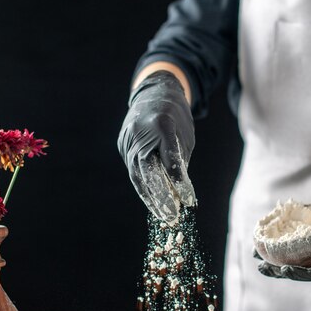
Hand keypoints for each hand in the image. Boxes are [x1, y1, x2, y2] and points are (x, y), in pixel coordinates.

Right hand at [118, 70, 195, 224]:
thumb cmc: (175, 117)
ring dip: (151, 198)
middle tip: (172, 216)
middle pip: (148, 170)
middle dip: (161, 196)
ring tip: (163, 216)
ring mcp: (128, 139)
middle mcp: (141, 132)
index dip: (179, 181)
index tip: (188, 201)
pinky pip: (133, 170)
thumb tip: (180, 192)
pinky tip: (154, 202)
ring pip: (137, 174)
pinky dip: (144, 187)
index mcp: (162, 124)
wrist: (153, 93)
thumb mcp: (185, 136)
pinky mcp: (122, 145)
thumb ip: (180, 161)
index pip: (170, 158)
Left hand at [256, 170, 310, 281]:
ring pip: (290, 254)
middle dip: (277, 269)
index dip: (298, 275)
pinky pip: (290, 238)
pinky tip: (263, 235)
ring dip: (272, 255)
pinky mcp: (308, 232)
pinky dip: (277, 238)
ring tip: (255, 254)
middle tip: (261, 267)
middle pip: (298, 267)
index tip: (283, 270)